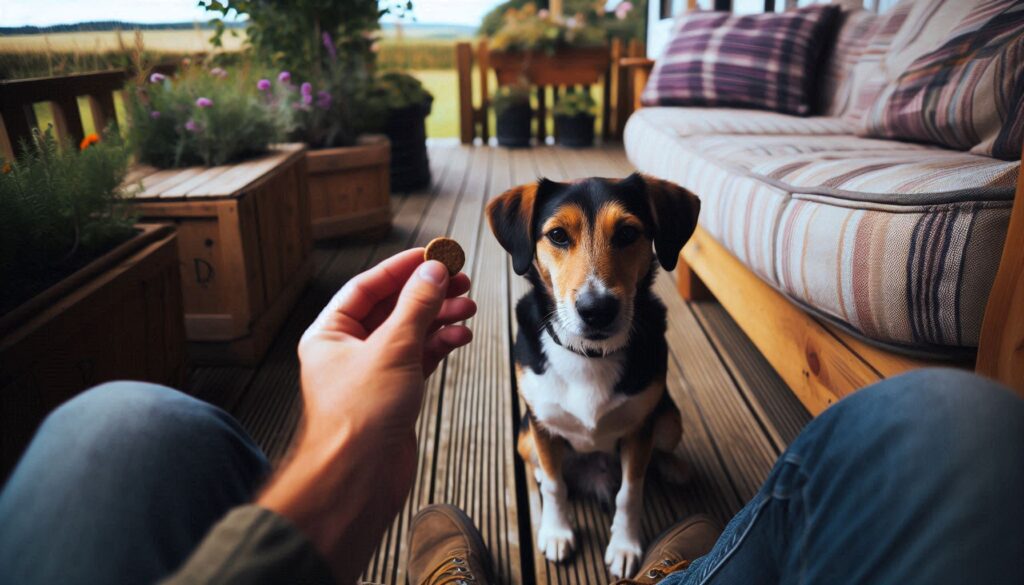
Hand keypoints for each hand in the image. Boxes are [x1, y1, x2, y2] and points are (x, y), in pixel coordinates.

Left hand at [298, 248, 474, 443]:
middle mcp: (348, 350)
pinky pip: (420, 358)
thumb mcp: (392, 349)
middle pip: (393, 307)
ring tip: (468, 308)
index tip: (434, 254)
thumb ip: (416, 306)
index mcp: (330, 333)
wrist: (358, 480)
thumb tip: (433, 271)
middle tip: (460, 280)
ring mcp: (372, 373)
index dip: (403, 267)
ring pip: (410, 332)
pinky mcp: (394, 394)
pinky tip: (460, 336)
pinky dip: (440, 345)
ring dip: (439, 318)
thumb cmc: (357, 419)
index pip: (368, 286)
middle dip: (428, 293)